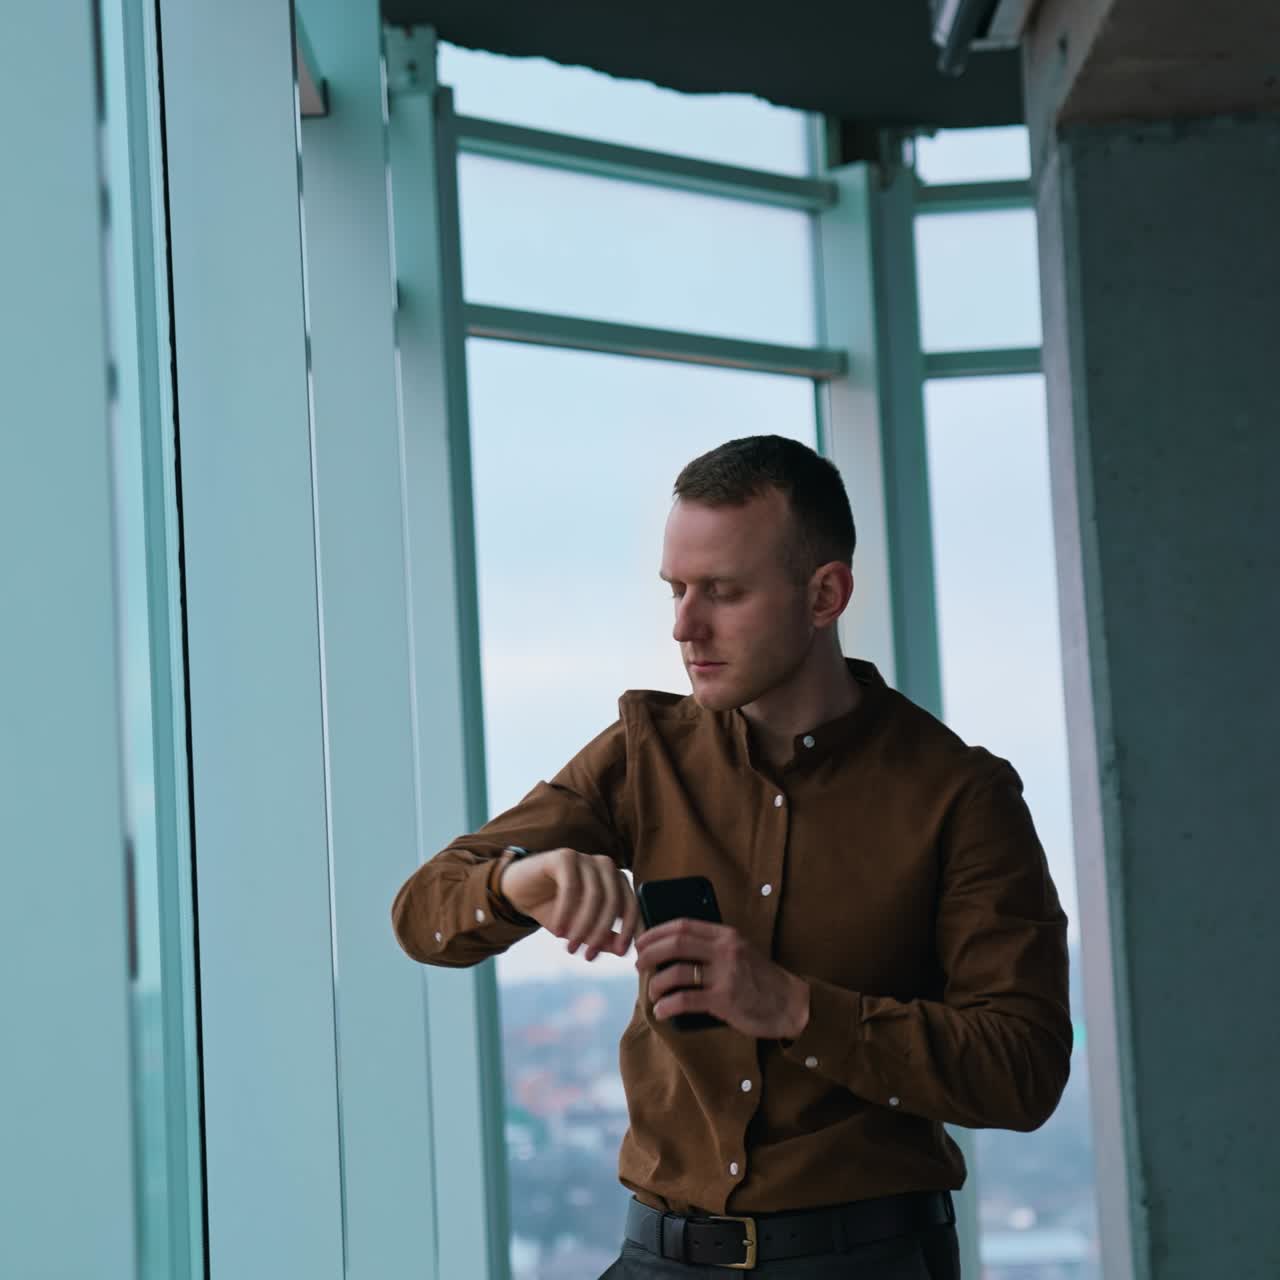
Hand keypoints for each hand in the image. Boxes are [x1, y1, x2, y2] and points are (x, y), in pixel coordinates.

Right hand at [500, 847, 638, 961]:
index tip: (621, 954)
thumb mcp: (579, 927)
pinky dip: (566, 913)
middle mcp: (605, 866)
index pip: (631, 904)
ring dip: (583, 926)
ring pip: (594, 896)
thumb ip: (602, 936)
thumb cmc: (554, 908)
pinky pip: (571, 887)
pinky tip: (559, 930)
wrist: (520, 891)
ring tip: (570, 948)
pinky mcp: (564, 856)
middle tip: (589, 956)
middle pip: (614, 901)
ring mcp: (585, 858)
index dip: (628, 930)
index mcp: (615, 881)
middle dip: (602, 932)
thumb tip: (621, 950)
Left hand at [634, 918, 810, 1039]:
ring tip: (653, 992)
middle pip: (676, 944)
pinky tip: (661, 1011)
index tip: (642, 941)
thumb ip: (713, 947)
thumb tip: (670, 950)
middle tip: (639, 964)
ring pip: (677, 973)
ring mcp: (725, 975)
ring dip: (657, 984)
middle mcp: (725, 950)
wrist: (790, 1003)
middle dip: (650, 953)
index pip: (683, 925)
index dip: (657, 932)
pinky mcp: (725, 1000)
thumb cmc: (759, 979)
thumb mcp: (739, 952)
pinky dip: (667, 1006)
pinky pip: (685, 1001)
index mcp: (726, 935)